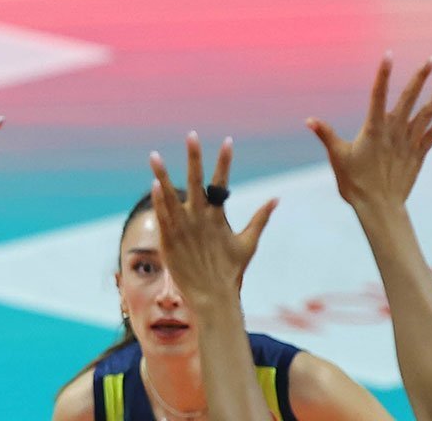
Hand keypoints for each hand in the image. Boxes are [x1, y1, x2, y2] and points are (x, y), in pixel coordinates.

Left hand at [150, 134, 276, 304]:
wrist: (213, 296)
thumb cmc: (231, 271)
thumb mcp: (248, 244)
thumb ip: (260, 219)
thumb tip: (276, 199)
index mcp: (218, 217)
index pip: (222, 182)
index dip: (225, 161)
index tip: (228, 140)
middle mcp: (200, 219)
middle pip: (195, 181)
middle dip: (194, 157)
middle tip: (191, 135)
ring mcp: (183, 229)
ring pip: (170, 195)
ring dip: (162, 174)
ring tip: (154, 155)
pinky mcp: (168, 240)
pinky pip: (162, 215)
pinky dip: (158, 200)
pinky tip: (154, 184)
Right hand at [306, 53, 431, 212]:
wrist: (379, 207)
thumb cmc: (354, 182)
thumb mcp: (337, 157)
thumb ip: (325, 135)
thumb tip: (309, 120)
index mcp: (373, 129)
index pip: (378, 95)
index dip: (383, 74)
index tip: (388, 55)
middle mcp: (394, 132)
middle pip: (410, 98)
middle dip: (421, 76)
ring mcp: (409, 142)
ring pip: (427, 112)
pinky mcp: (418, 154)